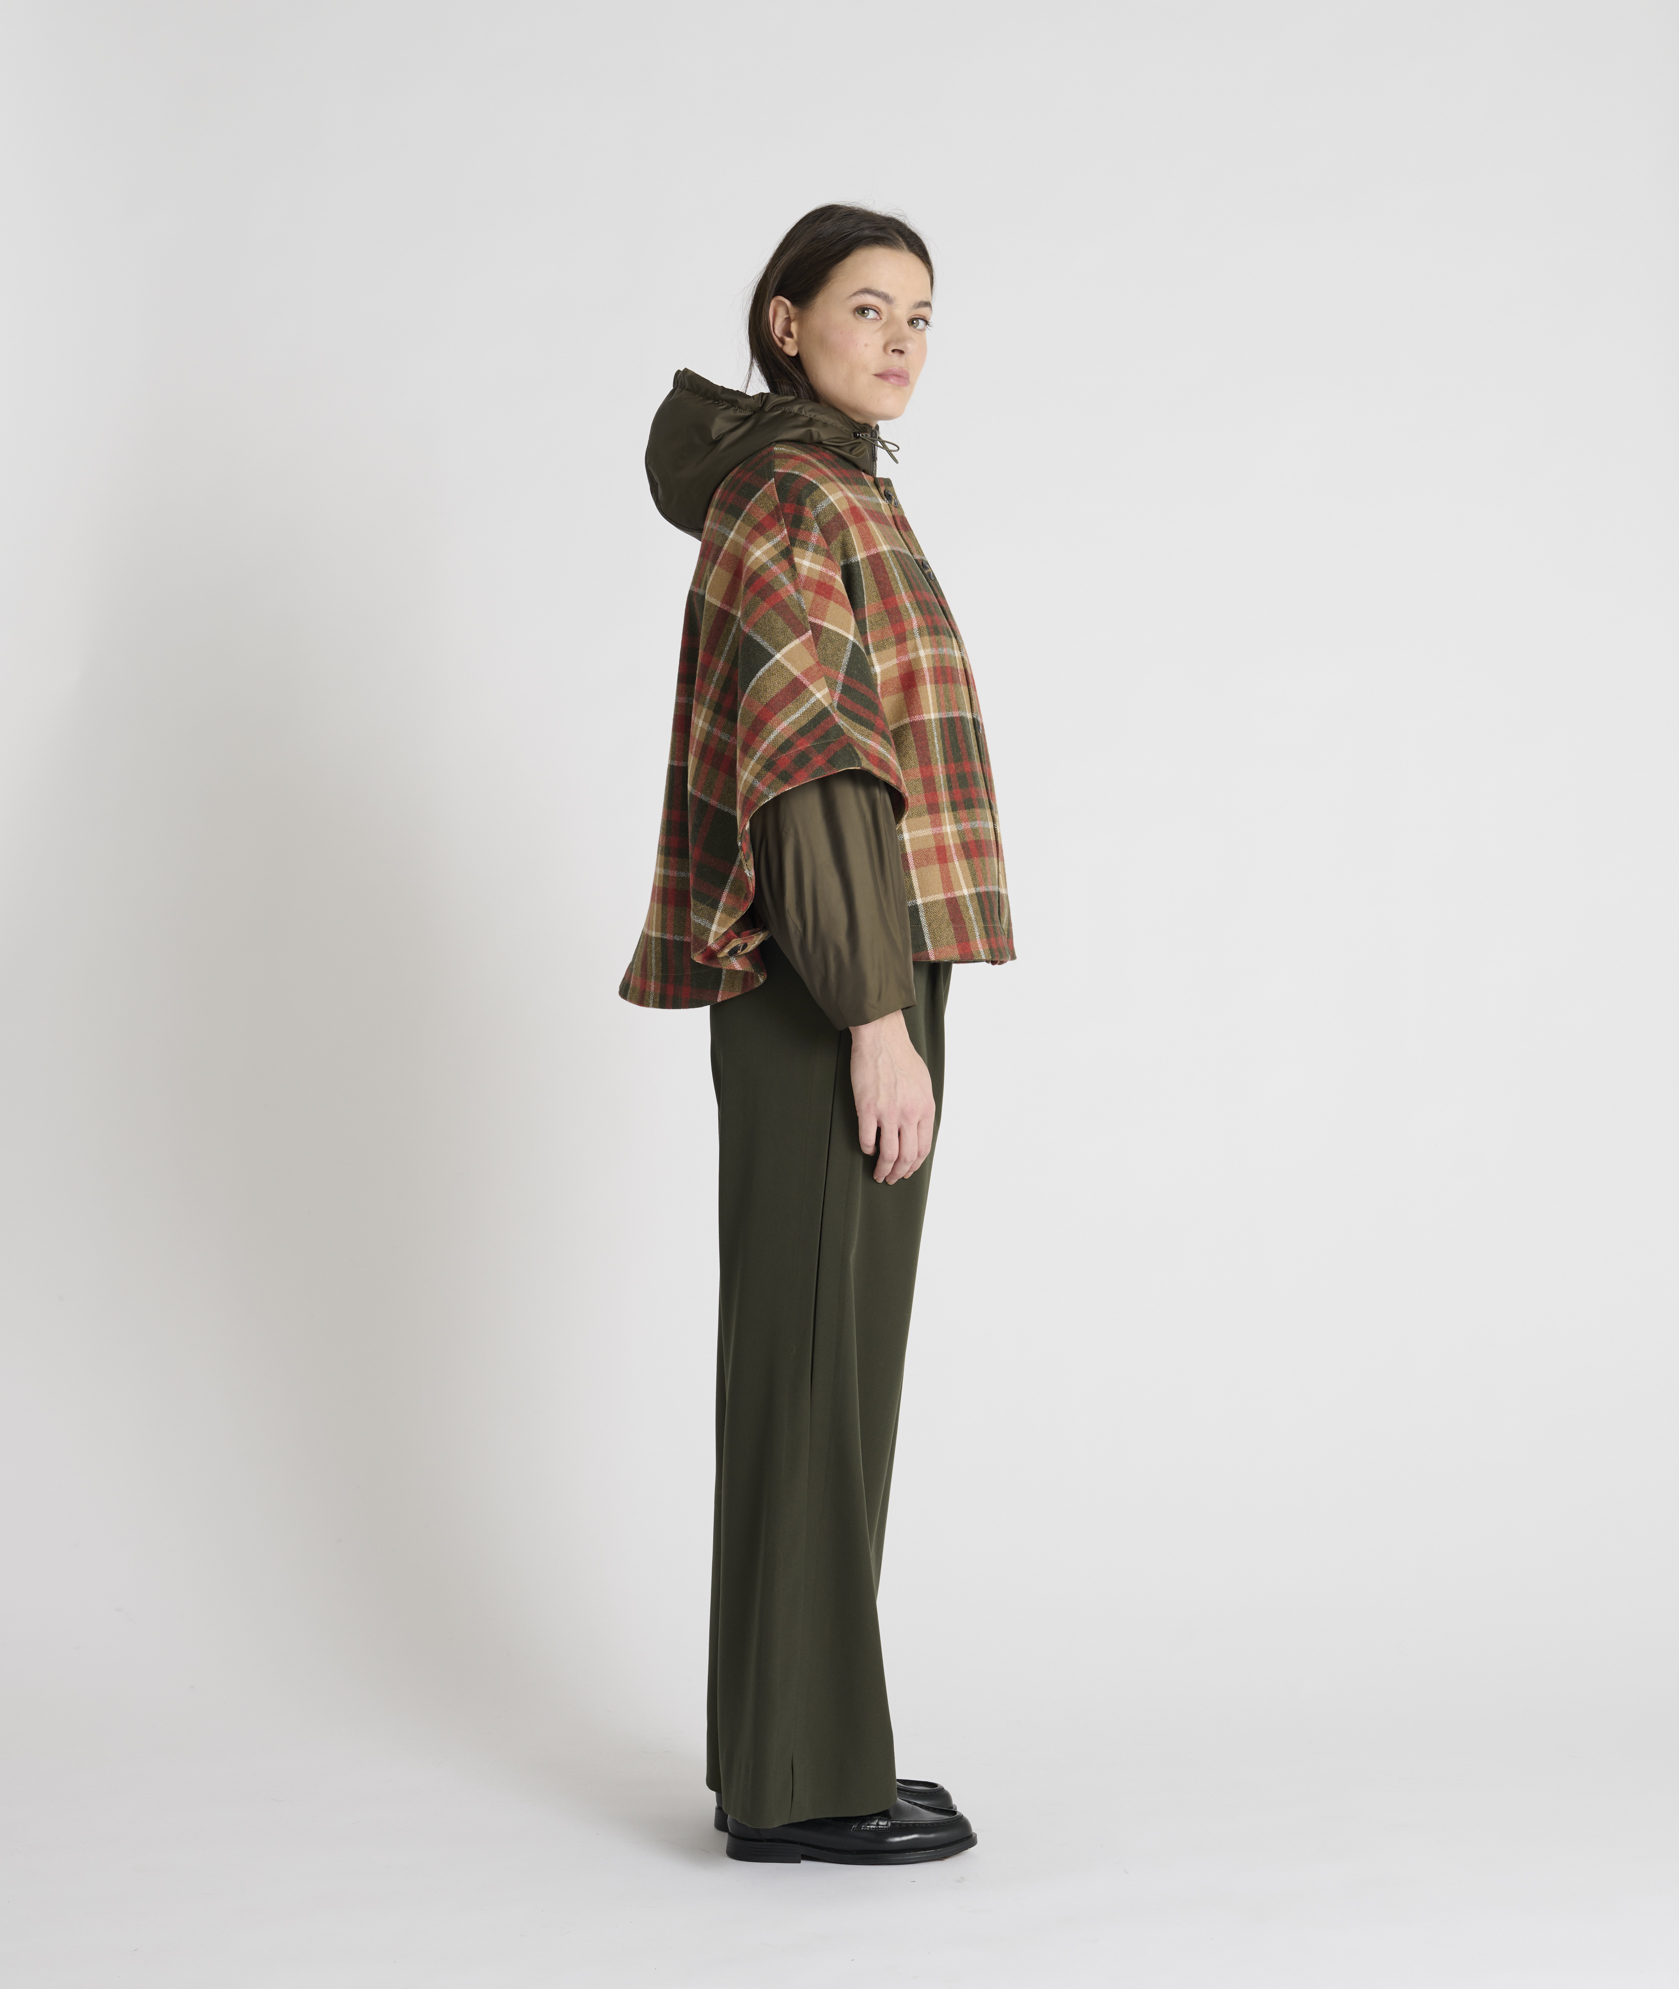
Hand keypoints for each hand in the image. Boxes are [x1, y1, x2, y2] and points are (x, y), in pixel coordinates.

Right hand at [849, 1010, 935, 1184]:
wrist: (882, 1039)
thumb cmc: (902, 1057)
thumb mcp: (924, 1084)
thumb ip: (922, 1108)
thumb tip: (918, 1129)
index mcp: (925, 1109)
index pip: (923, 1149)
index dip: (914, 1165)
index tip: (907, 1171)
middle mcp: (909, 1114)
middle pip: (906, 1157)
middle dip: (899, 1173)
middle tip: (891, 1178)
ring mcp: (888, 1113)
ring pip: (888, 1154)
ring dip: (883, 1169)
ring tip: (878, 1173)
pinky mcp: (867, 1108)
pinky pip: (867, 1139)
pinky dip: (867, 1149)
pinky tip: (867, 1149)